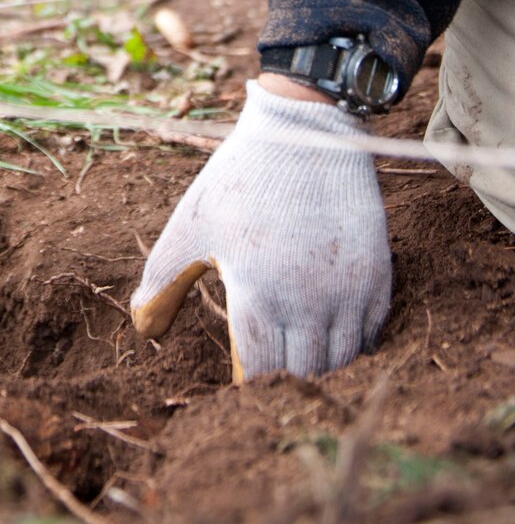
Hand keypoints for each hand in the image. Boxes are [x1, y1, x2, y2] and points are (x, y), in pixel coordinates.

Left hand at [130, 80, 390, 380]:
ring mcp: (349, 292)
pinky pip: (369, 335)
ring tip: (296, 362)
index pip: (259, 372)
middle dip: (281, 384)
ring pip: (340, 362)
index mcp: (258, 294)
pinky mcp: (377, 277)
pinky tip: (328, 336)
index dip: (246, 388)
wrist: (306, 132)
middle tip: (266, 382)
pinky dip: (350, 345)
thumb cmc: (240, 180)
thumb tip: (145, 330)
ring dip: (318, 368)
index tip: (236, 391)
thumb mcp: (190, 226)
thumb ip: (162, 282)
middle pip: (301, 375)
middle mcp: (309, 302)